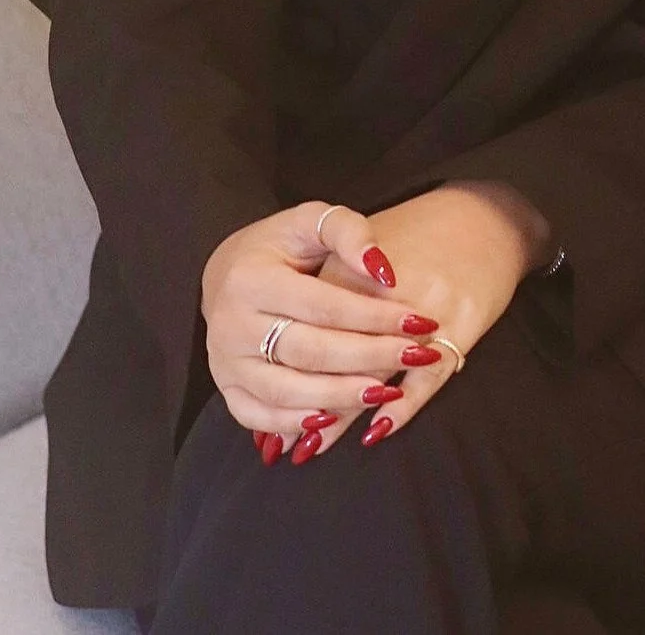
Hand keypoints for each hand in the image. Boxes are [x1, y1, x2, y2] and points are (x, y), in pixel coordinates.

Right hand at [200, 201, 441, 449]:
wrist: (227, 273)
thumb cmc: (279, 246)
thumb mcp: (309, 220)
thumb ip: (348, 232)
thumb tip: (384, 272)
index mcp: (252, 279)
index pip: (324, 305)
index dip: (373, 316)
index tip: (418, 320)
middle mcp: (232, 324)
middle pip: (310, 351)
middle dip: (369, 357)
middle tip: (416, 356)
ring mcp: (225, 361)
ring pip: (286, 391)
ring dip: (341, 396)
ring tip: (388, 392)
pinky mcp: (226, 387)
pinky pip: (259, 416)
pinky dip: (295, 423)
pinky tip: (333, 420)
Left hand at [286, 180, 550, 461]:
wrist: (478, 215)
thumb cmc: (408, 235)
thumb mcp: (356, 245)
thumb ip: (319, 287)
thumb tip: (273, 343)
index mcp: (348, 267)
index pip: (309, 326)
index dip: (288, 369)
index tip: (267, 403)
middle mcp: (385, 289)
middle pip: (338, 352)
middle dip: (311, 398)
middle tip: (286, 443)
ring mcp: (426, 307)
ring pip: (378, 369)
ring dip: (345, 410)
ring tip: (317, 445)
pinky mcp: (461, 322)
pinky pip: (427, 377)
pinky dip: (401, 407)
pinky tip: (378, 429)